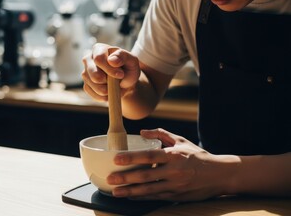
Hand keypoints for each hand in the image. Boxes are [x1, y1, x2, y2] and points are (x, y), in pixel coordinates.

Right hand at [82, 43, 139, 100]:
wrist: (126, 82)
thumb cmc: (128, 68)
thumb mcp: (132, 60)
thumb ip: (123, 57)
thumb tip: (111, 60)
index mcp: (99, 49)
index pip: (98, 59)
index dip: (109, 69)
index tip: (121, 75)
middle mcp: (88, 59)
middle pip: (92, 73)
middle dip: (107, 81)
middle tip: (117, 83)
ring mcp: (85, 72)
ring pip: (91, 84)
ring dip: (106, 89)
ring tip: (115, 86)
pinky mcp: (86, 84)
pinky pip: (91, 92)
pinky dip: (102, 96)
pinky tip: (110, 92)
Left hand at [107, 128, 238, 201]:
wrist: (219, 174)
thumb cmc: (197, 155)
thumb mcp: (181, 141)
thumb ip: (161, 134)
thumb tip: (142, 131)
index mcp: (174, 155)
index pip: (149, 156)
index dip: (132, 157)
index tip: (116, 158)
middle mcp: (174, 171)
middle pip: (146, 175)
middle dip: (126, 178)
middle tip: (110, 178)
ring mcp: (175, 185)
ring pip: (149, 190)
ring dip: (130, 191)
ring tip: (115, 191)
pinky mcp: (177, 196)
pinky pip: (156, 197)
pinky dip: (142, 197)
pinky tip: (131, 196)